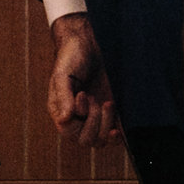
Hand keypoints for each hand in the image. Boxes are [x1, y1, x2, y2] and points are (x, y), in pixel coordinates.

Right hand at [47, 13, 119, 147]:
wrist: (89, 42)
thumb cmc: (72, 56)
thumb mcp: (63, 74)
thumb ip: (63, 97)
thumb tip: (64, 119)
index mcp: (61, 110)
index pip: (68, 131)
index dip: (79, 118)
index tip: (84, 95)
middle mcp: (77, 118)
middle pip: (86, 140)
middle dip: (95, 121)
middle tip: (96, 98)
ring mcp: (94, 117)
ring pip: (100, 140)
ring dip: (107, 125)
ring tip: (108, 103)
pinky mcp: (110, 114)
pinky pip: (114, 134)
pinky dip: (119, 135)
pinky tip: (121, 126)